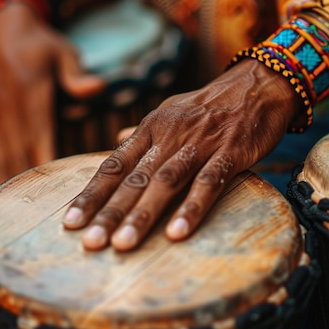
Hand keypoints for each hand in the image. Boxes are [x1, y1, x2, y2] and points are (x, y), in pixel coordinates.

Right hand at [0, 3, 104, 218]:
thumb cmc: (37, 43)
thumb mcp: (60, 51)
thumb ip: (75, 75)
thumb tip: (98, 88)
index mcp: (31, 102)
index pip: (41, 143)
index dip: (47, 173)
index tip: (55, 201)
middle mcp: (8, 117)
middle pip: (18, 162)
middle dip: (27, 196)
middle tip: (36, 230)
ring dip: (1, 197)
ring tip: (5, 231)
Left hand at [62, 60, 299, 250]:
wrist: (258, 84)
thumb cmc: (210, 105)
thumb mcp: (171, 112)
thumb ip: (142, 132)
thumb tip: (114, 143)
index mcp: (152, 128)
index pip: (114, 165)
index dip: (91, 194)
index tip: (70, 222)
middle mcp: (169, 136)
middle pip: (134, 178)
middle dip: (109, 212)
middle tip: (90, 243)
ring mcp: (199, 144)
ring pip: (165, 181)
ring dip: (142, 214)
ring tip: (122, 244)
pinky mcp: (230, 152)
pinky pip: (208, 183)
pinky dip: (191, 208)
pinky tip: (176, 234)